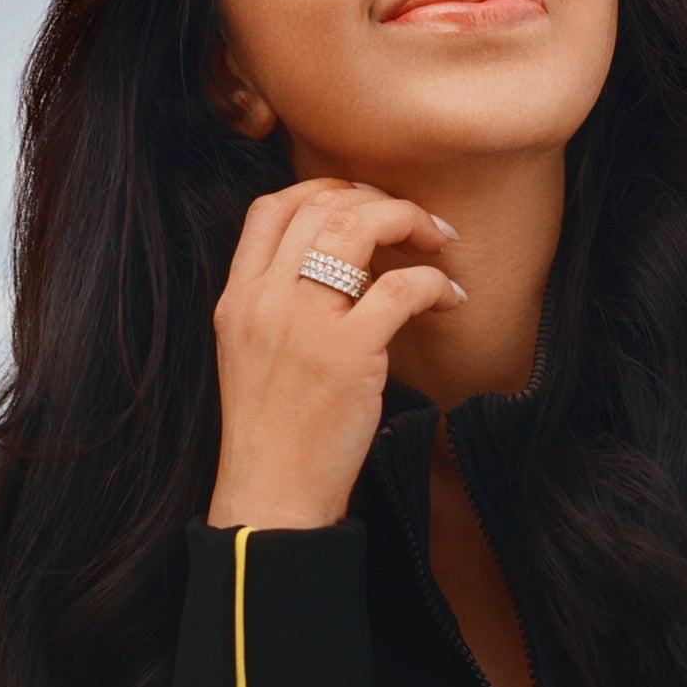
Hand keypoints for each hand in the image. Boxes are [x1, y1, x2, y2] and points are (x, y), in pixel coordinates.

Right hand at [206, 177, 465, 530]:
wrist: (270, 498)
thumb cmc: (272, 429)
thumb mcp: (251, 351)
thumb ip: (279, 300)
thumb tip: (338, 258)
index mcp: (237, 297)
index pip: (271, 207)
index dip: (324, 187)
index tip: (363, 200)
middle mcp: (264, 300)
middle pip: (323, 205)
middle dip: (380, 200)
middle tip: (414, 222)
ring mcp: (304, 324)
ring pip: (359, 227)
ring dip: (410, 221)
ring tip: (439, 242)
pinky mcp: (348, 355)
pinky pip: (402, 287)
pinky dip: (436, 283)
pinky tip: (450, 299)